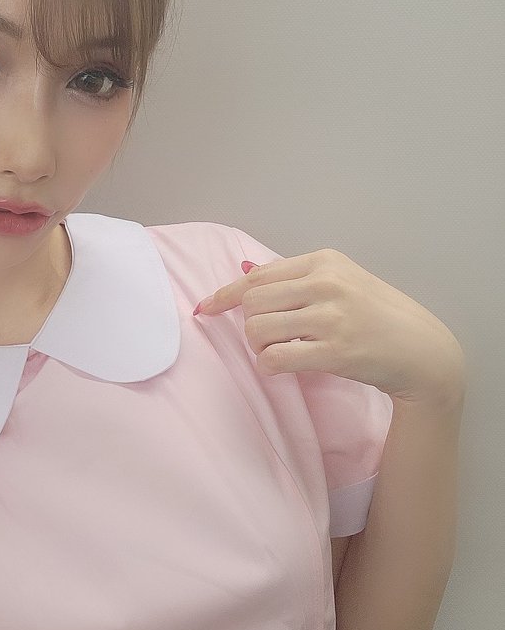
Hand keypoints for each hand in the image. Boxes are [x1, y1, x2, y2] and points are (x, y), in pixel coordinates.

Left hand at [193, 248, 464, 402]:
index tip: (206, 308)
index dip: (225, 294)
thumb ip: (295, 278)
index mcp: (324, 261)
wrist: (423, 349)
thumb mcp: (342, 281)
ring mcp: (331, 317)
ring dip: (257, 347)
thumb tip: (243, 270)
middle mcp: (326, 284)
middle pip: (252, 302)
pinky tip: (280, 367)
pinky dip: (268, 366)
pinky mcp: (335, 351)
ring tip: (277, 352)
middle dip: (249, 324)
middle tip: (267, 339)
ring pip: (257, 329)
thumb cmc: (378, 315)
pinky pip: (275, 358)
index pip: (258, 275)